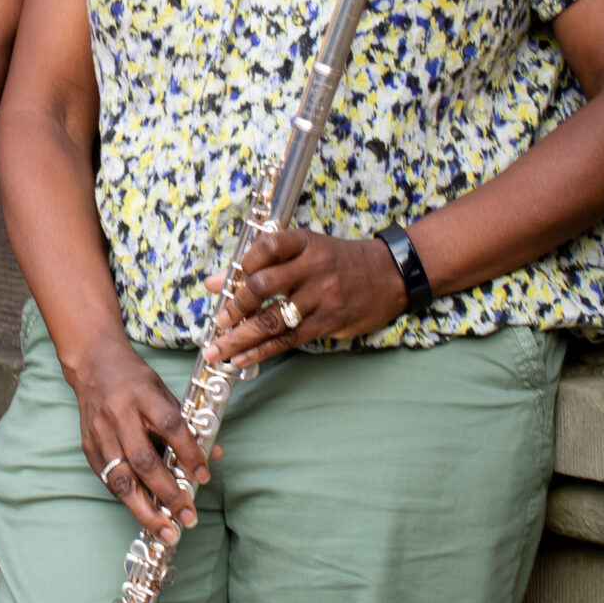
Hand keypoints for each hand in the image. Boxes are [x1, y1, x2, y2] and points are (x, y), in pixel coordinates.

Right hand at [60, 334, 210, 538]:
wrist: (93, 364)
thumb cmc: (135, 380)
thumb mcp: (165, 392)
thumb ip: (187, 424)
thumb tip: (215, 454)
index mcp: (143, 396)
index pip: (171, 427)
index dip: (189, 454)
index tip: (203, 477)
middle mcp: (119, 415)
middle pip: (145, 461)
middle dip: (169, 495)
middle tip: (188, 517)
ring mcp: (100, 433)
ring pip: (122, 479)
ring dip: (145, 510)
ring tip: (165, 531)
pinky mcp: (89, 447)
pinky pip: (109, 480)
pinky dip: (128, 499)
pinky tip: (144, 513)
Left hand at [202, 227, 407, 367]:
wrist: (390, 275)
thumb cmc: (336, 261)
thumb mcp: (304, 249)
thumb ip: (260, 263)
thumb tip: (213, 283)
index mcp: (305, 243)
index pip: (269, 246)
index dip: (244, 262)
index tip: (227, 279)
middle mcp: (314, 268)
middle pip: (266, 285)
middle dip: (237, 305)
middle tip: (219, 321)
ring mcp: (322, 297)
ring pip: (273, 319)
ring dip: (240, 338)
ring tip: (217, 350)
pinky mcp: (328, 323)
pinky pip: (288, 340)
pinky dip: (261, 351)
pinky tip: (241, 359)